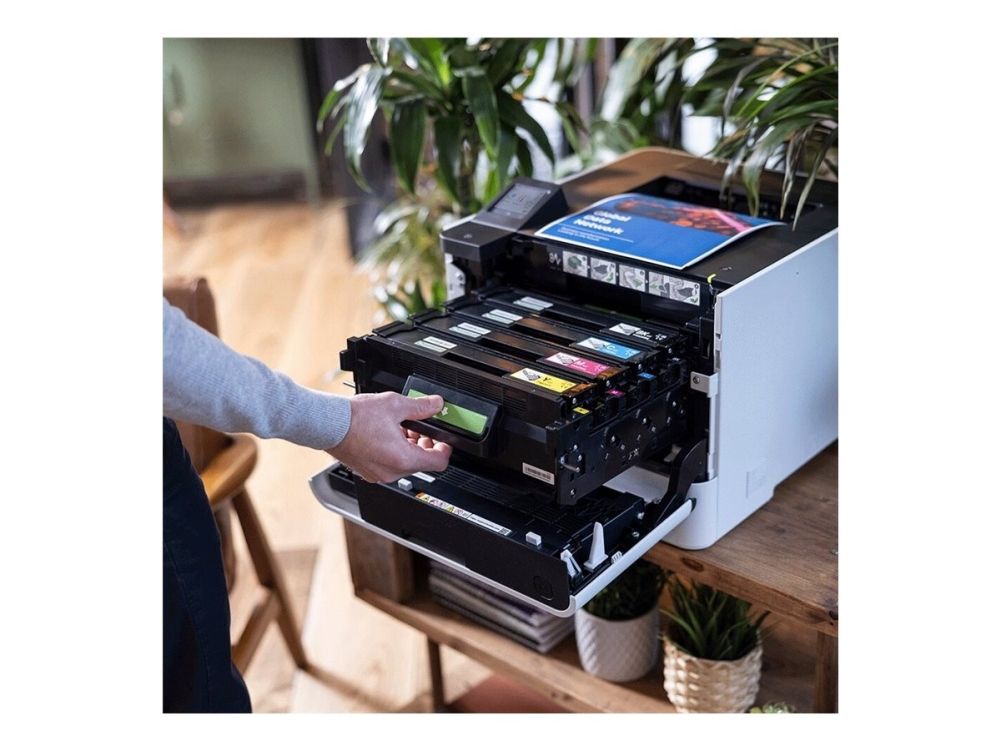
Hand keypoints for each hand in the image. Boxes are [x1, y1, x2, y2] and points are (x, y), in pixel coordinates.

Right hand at [327, 391, 452, 482]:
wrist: (328, 424)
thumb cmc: (355, 418)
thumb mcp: (395, 405)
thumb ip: (421, 406)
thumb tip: (436, 404)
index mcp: (403, 459)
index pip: (438, 462)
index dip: (445, 449)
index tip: (443, 440)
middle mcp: (391, 472)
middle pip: (422, 463)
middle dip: (425, 444)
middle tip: (420, 428)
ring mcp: (378, 475)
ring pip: (405, 464)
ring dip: (409, 447)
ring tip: (401, 427)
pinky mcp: (368, 472)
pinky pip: (390, 465)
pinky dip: (394, 452)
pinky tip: (388, 435)